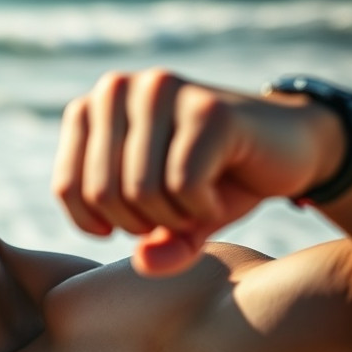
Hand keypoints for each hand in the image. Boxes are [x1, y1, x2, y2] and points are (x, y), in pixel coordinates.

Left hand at [52, 69, 342, 275]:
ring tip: (193, 210)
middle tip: (171, 221)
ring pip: (139, 190)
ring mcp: (162, 91)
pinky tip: (217, 201)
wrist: (285, 150)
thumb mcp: (169, 222)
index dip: (96, 223)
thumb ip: (151, 248)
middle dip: (138, 225)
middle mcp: (119, 89)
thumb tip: (145, 262)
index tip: (133, 228)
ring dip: (172, 220)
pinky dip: (201, 212)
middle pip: (101, 192)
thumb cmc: (212, 183)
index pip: (66, 186)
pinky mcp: (206, 108)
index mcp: (91, 108)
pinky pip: (182, 185)